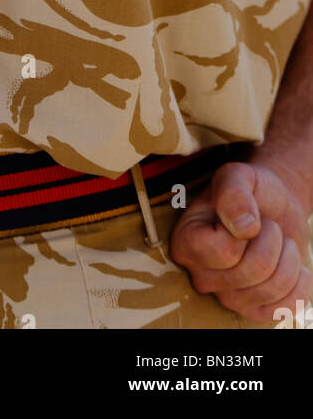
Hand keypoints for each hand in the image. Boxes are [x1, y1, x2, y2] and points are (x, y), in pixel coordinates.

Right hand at [170, 157, 311, 322]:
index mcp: (185, 243)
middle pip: (252, 270)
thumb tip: (244, 226)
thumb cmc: (250, 191)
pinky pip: (287, 306)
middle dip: (272, 239)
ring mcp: (227, 297)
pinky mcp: (254, 310)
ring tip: (279, 241)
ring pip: (271, 287)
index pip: (223, 251)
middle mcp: (200, 276)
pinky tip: (292, 264)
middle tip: (268, 226)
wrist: (272, 206)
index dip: (245, 230)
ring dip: (288, 256)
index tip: (247, 215)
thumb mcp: (237, 175)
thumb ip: (233, 191)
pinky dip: (300, 281)